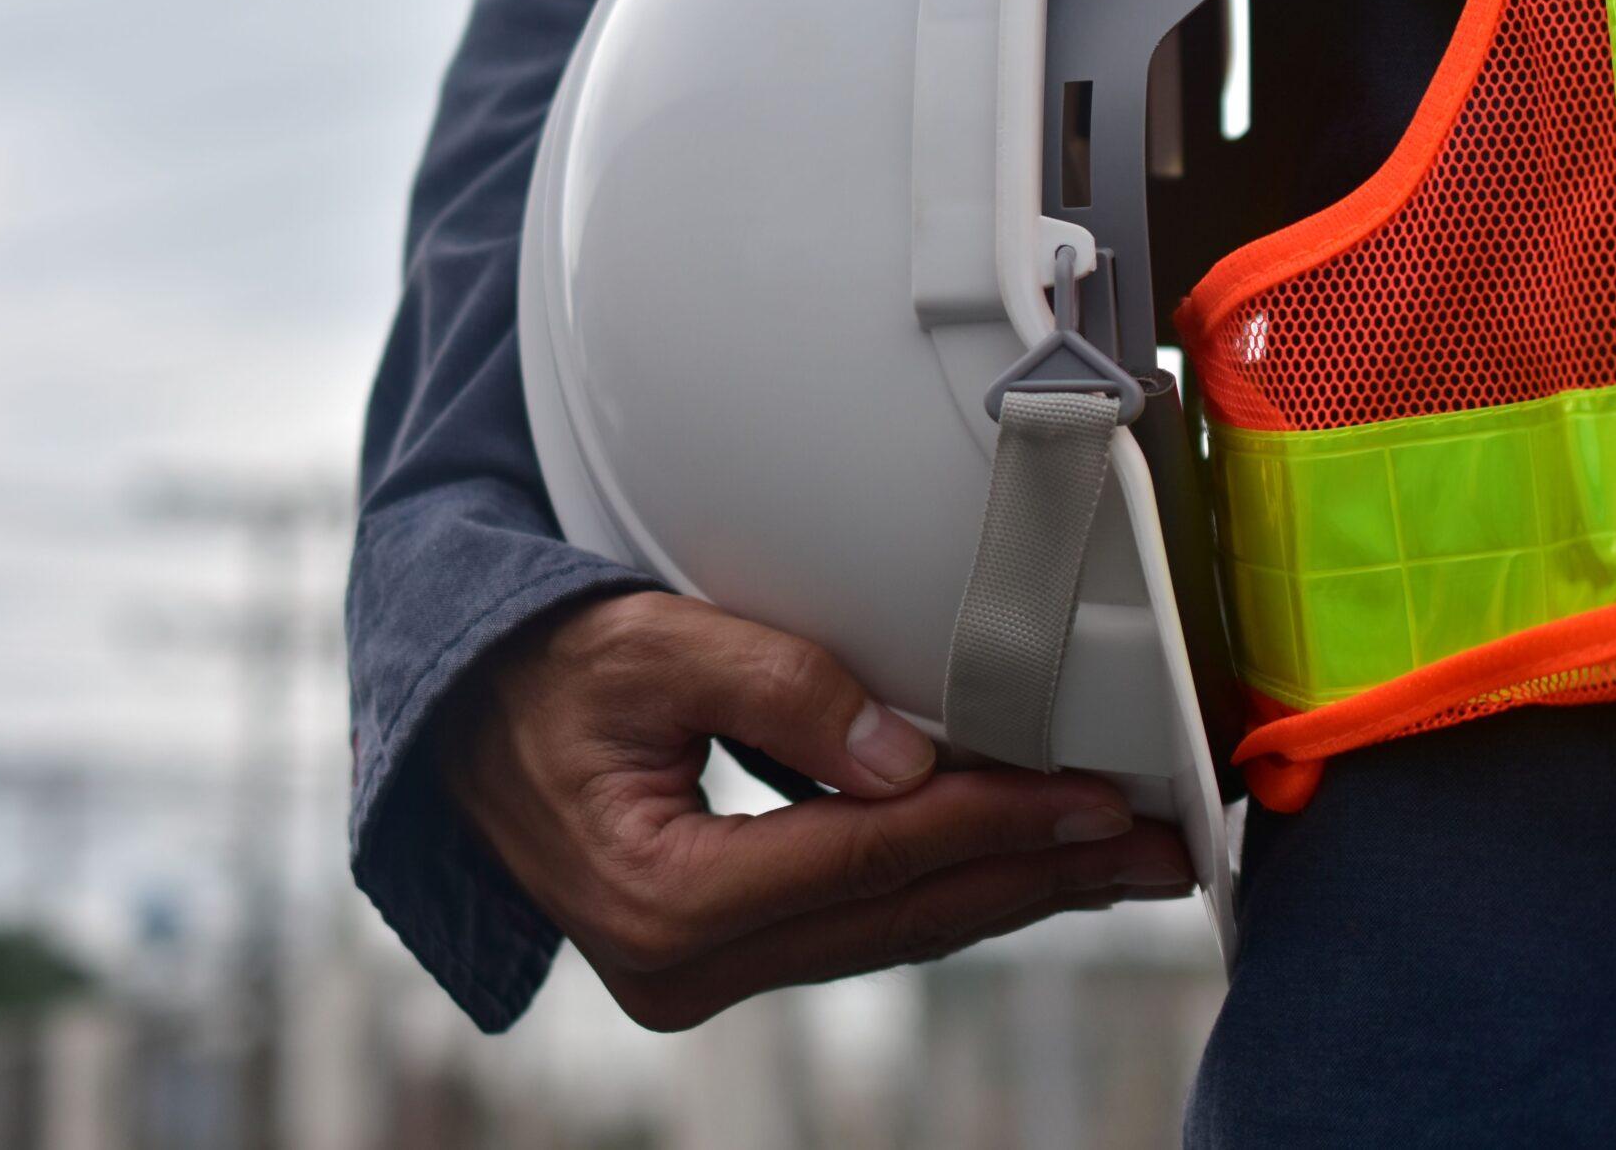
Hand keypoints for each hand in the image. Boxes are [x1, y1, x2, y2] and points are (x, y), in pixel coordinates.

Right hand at [441, 589, 1192, 1029]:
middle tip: (1158, 848)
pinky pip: (859, 924)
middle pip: (899, 916)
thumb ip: (779, 688)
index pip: (866, 857)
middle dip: (1037, 876)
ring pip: (891, 932)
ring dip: (1009, 889)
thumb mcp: (649, 644)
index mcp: (658, 897)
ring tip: (1118, 860)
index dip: (991, 823)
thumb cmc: (541, 668)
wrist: (457, 719)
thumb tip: (913, 758)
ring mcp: (698, 972)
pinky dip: (945, 888)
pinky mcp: (718, 954)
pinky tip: (1017, 864)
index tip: (1095, 797)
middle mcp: (680, 963)